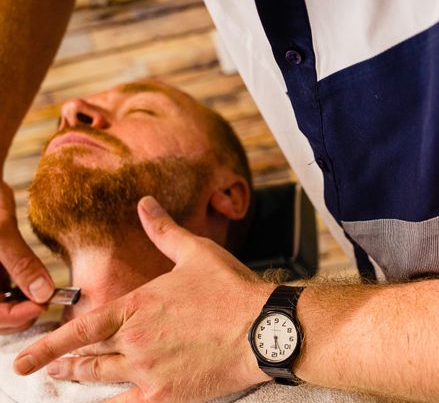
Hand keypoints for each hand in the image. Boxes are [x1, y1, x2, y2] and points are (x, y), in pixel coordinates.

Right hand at [0, 180, 53, 333]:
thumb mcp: (1, 232)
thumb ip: (21, 263)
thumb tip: (44, 294)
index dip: (15, 316)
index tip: (43, 304)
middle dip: (22, 313)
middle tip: (48, 299)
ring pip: (3, 307)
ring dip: (24, 304)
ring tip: (44, 291)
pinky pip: (6, 293)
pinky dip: (23, 292)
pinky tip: (37, 280)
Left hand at [14, 196, 274, 401]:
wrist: (262, 329)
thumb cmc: (231, 289)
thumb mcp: (196, 252)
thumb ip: (164, 231)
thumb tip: (144, 204)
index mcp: (139, 306)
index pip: (83, 327)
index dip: (50, 343)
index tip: (26, 356)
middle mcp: (135, 340)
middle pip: (87, 356)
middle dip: (63, 362)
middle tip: (47, 367)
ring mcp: (148, 370)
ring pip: (101, 378)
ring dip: (79, 378)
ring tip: (65, 379)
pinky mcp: (165, 394)